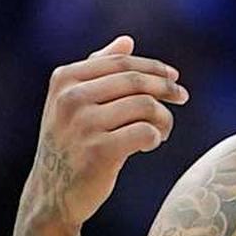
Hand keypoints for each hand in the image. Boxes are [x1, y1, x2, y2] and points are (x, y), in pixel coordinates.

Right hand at [25, 35, 188, 229]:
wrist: (52, 194)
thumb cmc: (71, 143)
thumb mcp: (74, 103)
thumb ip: (97, 70)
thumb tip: (126, 41)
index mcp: (65, 79)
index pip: (122, 62)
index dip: (154, 67)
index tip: (174, 77)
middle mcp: (70, 98)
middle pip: (136, 81)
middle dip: (166, 88)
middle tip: (182, 97)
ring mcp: (82, 125)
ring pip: (145, 106)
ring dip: (163, 118)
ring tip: (161, 131)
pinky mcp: (98, 151)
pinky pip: (146, 132)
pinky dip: (155, 137)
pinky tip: (148, 145)